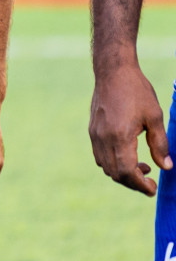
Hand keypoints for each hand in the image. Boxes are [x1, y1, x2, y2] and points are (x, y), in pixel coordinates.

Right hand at [90, 60, 171, 194]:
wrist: (113, 72)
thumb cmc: (136, 91)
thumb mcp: (155, 117)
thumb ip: (160, 144)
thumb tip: (167, 167)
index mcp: (120, 136)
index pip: (126, 172)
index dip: (140, 185)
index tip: (154, 188)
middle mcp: (103, 138)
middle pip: (115, 173)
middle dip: (133, 183)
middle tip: (150, 181)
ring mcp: (95, 135)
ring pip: (105, 167)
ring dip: (123, 174)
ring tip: (142, 166)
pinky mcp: (93, 130)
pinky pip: (100, 156)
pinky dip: (113, 163)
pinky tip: (128, 155)